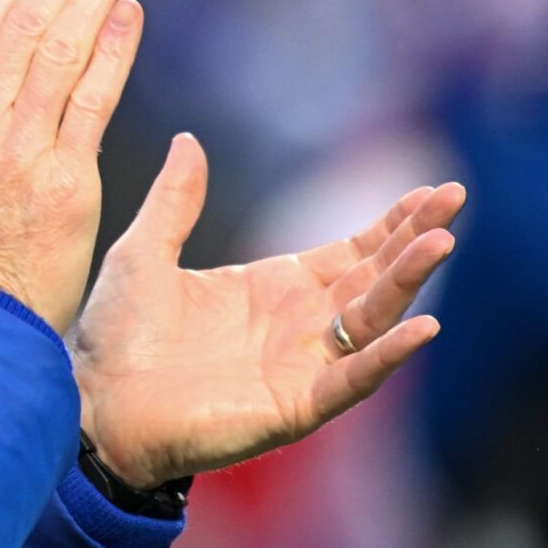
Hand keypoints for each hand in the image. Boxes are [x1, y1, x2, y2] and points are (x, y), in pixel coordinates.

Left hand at [70, 134, 464, 488]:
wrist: (92, 402)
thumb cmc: (116, 336)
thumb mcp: (145, 251)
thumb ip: (175, 201)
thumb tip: (188, 140)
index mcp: (274, 288)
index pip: (350, 252)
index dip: (390, 223)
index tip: (429, 191)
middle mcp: (299, 326)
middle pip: (373, 279)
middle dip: (414, 239)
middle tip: (455, 197)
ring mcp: (302, 368)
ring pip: (372, 321)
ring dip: (408, 283)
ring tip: (441, 242)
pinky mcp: (294, 407)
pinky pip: (352, 380)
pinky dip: (387, 357)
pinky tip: (421, 327)